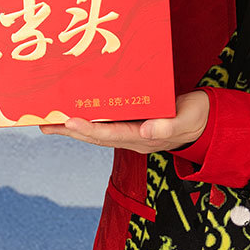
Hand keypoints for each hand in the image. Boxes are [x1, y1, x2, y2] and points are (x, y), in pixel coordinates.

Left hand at [40, 90, 209, 153]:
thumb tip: (146, 131)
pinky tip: (72, 111)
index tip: (69, 121)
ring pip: (96, 130)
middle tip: (45, 123)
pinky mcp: (131, 121)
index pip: (110, 134)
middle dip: (70, 130)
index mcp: (143, 138)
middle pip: (95, 135)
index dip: (89, 129)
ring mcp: (130, 131)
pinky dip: (87, 117)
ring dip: (72, 126)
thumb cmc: (195, 117)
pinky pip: (104, 121)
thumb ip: (169, 127)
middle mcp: (131, 137)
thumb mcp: (187, 120)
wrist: (203, 119)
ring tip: (49, 120)